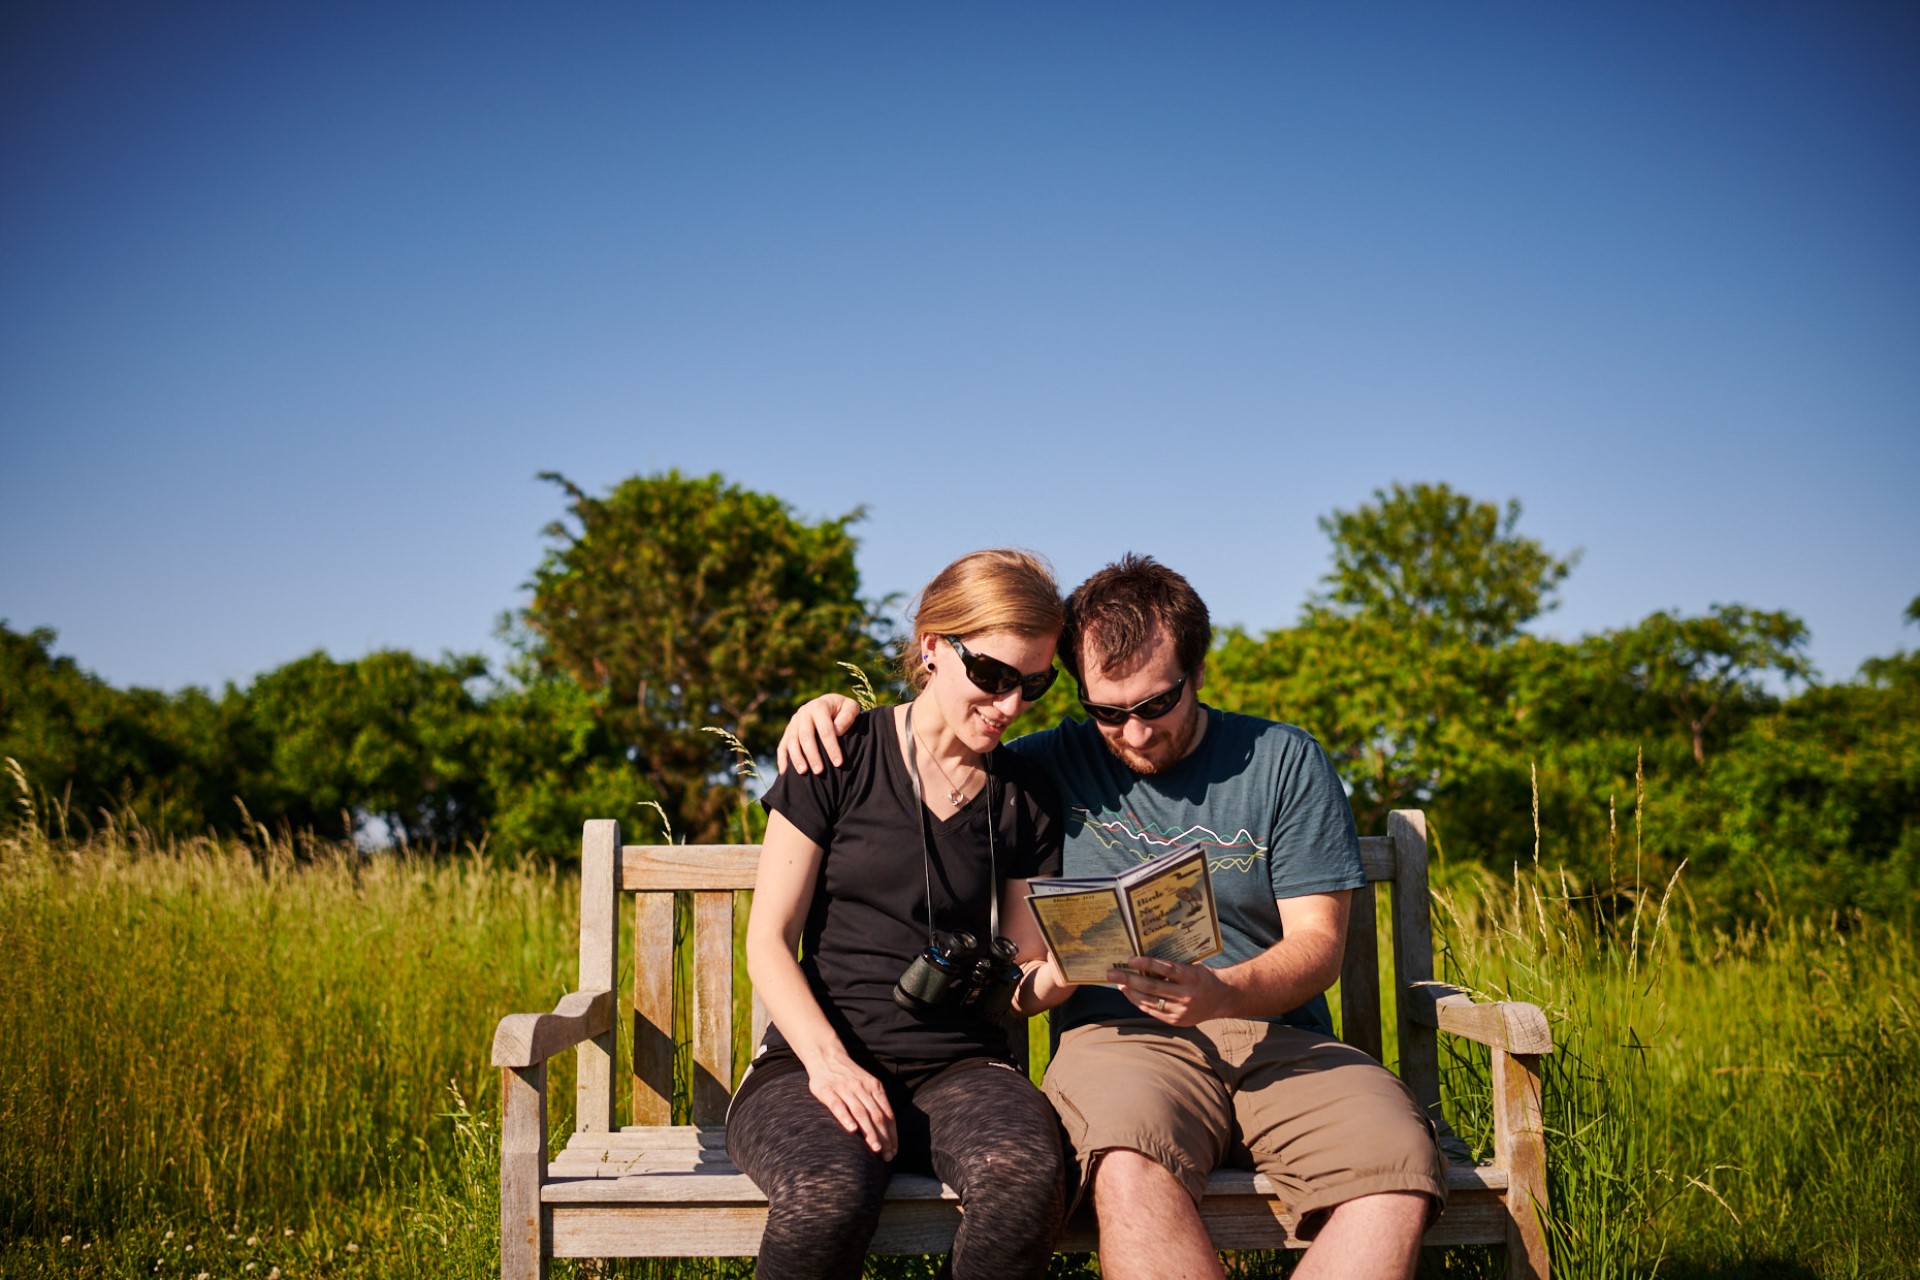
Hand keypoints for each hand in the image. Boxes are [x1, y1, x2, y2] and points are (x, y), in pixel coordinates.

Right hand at [774, 695, 860, 773]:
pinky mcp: (788, 731)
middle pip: (805, 736)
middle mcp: (803, 713)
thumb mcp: (851, 707)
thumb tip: (837, 730)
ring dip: (797, 758)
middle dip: (812, 755)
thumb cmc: (843, 710)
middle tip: (820, 771)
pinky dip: (782, 759)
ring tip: (804, 772)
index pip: (825, 729)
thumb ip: (848, 716)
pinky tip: (784, 773)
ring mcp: (794, 722)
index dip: (831, 747)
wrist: (829, 705)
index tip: (838, 763)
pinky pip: (782, 746)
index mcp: (819, 706)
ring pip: (792, 741)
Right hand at [806, 1056, 897, 1159]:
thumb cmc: (849, 1075)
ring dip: (870, 1132)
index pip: (887, 1114)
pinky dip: (845, 1118)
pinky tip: (852, 1130)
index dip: (892, 1133)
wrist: (826, 1056)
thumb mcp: (867, 1083)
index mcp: (875, 1087)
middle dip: (884, 1137)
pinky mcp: (827, 1091)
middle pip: (877, 1115)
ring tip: (875, 1148)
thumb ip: (876, 1101)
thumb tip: (888, 1127)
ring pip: (860, 1112)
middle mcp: (862, 1088)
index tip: (894, 1151)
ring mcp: (845, 1089)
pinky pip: (838, 1106)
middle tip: (887, 1156)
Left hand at [1107, 955, 1230, 1026]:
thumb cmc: (1202, 977)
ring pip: (1149, 1001)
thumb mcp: (1192, 966)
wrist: (1222, 999)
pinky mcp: (1176, 1021)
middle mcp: (1186, 995)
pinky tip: (1129, 994)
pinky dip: (1139, 1002)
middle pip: (1153, 987)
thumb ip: (1172, 966)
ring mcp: (1181, 1011)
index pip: (1166, 969)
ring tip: (1118, 983)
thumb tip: (1143, 959)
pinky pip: (1152, 1011)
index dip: (1147, 964)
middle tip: (1112, 973)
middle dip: (1129, 979)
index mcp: (1192, 977)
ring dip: (1130, 992)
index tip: (1130, 959)